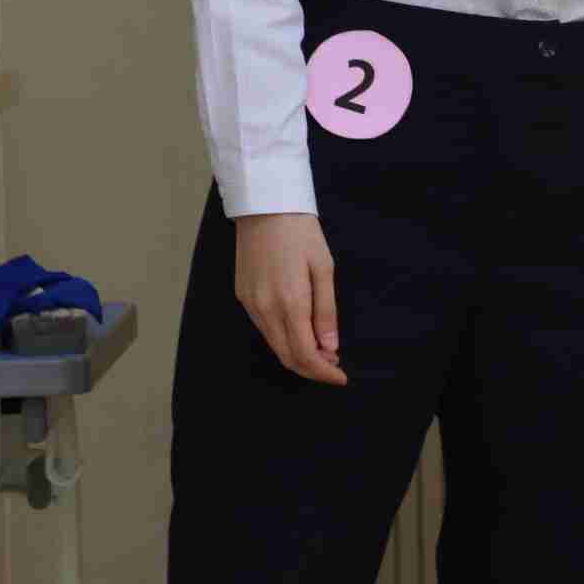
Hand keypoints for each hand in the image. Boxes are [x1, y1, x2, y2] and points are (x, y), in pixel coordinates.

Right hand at [233, 212, 347, 383]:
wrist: (265, 205)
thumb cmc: (301, 233)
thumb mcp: (324, 268)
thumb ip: (326, 311)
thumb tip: (330, 347)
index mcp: (290, 302)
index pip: (305, 355)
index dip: (324, 373)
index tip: (341, 377)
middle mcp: (266, 308)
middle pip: (287, 356)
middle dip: (312, 369)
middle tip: (334, 365)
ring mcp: (251, 304)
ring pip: (274, 345)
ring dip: (297, 355)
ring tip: (322, 349)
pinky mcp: (242, 296)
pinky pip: (264, 329)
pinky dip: (283, 339)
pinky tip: (300, 331)